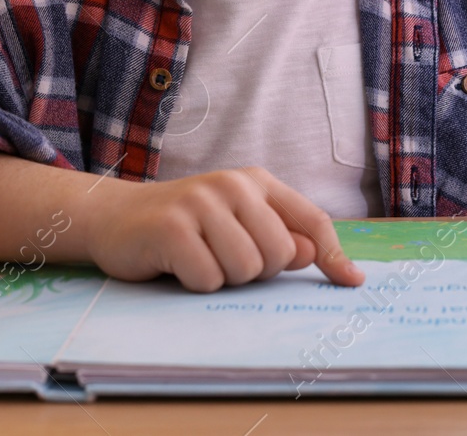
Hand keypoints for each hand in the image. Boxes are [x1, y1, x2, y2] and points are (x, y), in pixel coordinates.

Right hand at [83, 166, 364, 292]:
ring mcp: (201, 203)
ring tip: (199, 258)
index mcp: (257, 182)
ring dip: (224, 278)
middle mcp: (233, 185)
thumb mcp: (237, 224)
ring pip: (246, 269)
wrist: (114, 217)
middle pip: (280, 255)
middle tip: (223, 258)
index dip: (333, 255)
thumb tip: (316, 255)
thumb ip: (278, 235)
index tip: (351, 282)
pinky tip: (176, 264)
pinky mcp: (172, 227)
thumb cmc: (185, 226)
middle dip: (257, 271)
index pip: (311, 220)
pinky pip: (208, 279)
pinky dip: (195, 283)